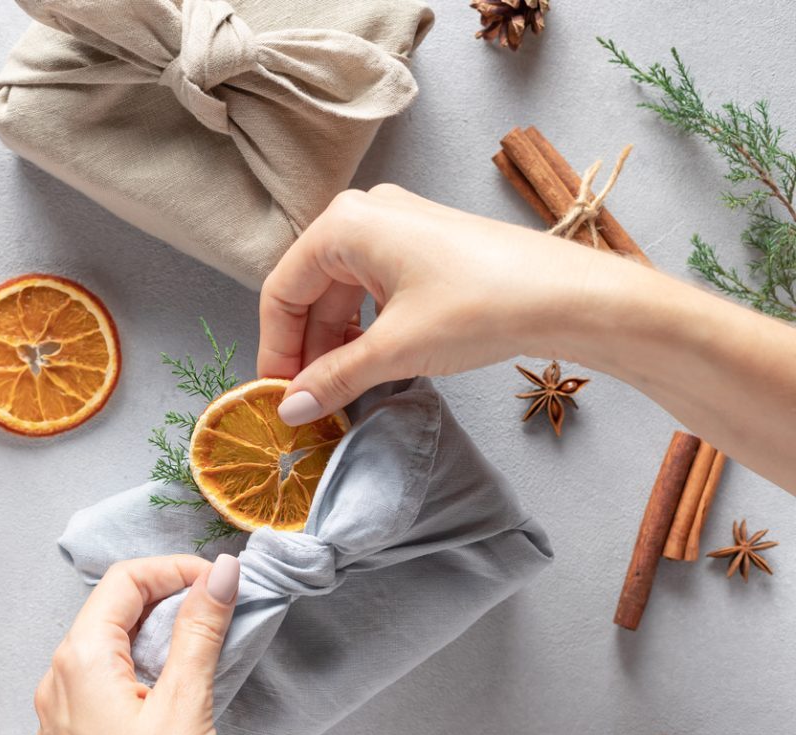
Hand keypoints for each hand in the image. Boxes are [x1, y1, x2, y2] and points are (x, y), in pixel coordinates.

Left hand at [36, 554, 240, 734]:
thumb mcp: (186, 704)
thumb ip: (200, 630)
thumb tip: (218, 574)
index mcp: (79, 661)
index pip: (123, 581)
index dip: (173, 569)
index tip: (216, 579)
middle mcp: (58, 680)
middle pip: (111, 608)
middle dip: (165, 597)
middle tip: (215, 605)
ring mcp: (61, 711)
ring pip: (107, 644)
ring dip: (154, 632)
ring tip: (200, 642)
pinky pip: (101, 680)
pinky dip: (139, 666)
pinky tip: (171, 684)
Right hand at [257, 184, 628, 422]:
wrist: (569, 295)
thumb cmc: (482, 304)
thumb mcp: (396, 348)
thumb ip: (334, 378)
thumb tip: (290, 409)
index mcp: (345, 224)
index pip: (282, 290)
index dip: (275, 347)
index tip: (276, 395)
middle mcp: (365, 214)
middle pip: (309, 290)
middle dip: (306, 348)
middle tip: (306, 401)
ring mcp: (396, 227)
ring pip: (341, 292)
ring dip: (335, 343)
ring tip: (338, 392)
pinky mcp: (423, 247)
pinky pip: (372, 289)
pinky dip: (364, 329)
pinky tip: (369, 365)